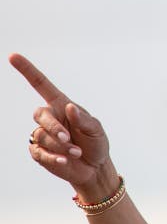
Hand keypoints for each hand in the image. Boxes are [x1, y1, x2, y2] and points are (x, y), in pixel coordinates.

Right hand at [9, 53, 116, 200]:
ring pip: (41, 135)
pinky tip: (64, 160)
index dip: (27, 70)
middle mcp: (50, 118)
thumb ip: (84, 119)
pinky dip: (52, 157)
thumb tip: (70, 108)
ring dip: (60, 146)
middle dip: (54, 127)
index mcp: (62, 105)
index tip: (13, 56)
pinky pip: (38, 151)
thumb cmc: (96, 143)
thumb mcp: (96, 129)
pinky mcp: (39, 152)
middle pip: (40, 114)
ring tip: (76, 152)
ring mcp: (42, 135)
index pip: (41, 85)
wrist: (95, 167)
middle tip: (69, 139)